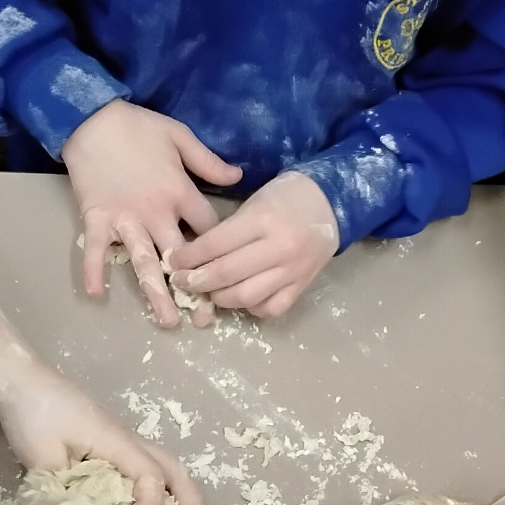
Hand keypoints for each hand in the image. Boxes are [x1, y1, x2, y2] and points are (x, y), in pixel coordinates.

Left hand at [0, 361, 206, 504]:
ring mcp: (122, 439)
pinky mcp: (111, 442)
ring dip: (180, 495)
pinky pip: (147, 467)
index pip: (151, 477)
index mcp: (116, 441)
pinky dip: (160, 489)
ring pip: (165, 466)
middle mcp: (128, 440)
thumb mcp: (43, 457)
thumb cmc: (34, 413)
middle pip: (174, 469)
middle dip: (191, 503)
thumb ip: (66, 491)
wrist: (21, 379)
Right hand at [63, 100, 239, 327]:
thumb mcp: (181, 136)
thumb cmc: (139, 126)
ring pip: (144, 262)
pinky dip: (94, 271)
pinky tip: (97, 296)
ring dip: (156, 294)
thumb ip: (209, 162)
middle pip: (180, 256)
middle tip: (206, 319)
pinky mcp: (97, 218)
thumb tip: (239, 177)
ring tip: (169, 322)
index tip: (229, 270)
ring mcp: (125, 218)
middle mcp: (155, 212)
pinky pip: (95, 250)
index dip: (220, 250)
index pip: (208, 229)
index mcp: (180, 192)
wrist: (93, 118)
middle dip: (195, 288)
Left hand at [168, 171, 336, 318]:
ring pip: (246, 296)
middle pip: (227, 274)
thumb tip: (195, 258)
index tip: (172, 262)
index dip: (188, 257)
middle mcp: (279, 247)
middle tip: (182, 282)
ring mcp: (293, 270)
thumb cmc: (287, 196)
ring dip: (220, 298)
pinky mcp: (303, 285)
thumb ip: (228, 230)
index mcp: (262, 219)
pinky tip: (242, 298)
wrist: (332, 202)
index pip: (215, 245)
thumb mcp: (254, 203)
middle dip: (197, 282)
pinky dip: (252, 307)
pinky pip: (271, 308)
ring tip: (208, 292)